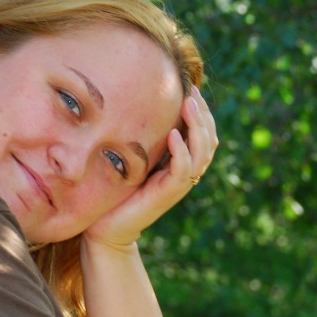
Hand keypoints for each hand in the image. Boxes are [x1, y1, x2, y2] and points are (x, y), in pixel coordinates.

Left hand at [83, 88, 218, 248]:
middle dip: (203, 114)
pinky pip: (182, 171)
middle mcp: (185, 174)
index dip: (202, 112)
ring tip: (188, 106)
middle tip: (192, 92)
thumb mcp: (135, 158)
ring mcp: (178, 185)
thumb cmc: (118, 191)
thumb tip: (139, 106)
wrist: (108, 228)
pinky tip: (173, 135)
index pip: (204, 135)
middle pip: (209, 141)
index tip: (190, 88)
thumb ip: (145, 139)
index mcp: (181, 164)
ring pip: (201, 153)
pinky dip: (181, 152)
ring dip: (197, 127)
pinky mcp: (167, 195)